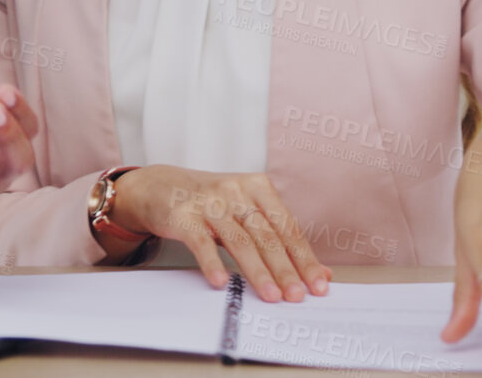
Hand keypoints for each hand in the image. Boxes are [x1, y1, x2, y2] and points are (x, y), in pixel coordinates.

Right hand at [109, 165, 330, 302]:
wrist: (161, 186)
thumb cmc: (212, 202)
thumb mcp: (246, 212)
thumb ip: (280, 238)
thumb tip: (320, 272)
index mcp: (257, 186)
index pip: (287, 227)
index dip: (304, 257)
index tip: (318, 283)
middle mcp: (235, 191)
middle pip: (266, 235)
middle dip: (285, 269)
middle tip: (296, 295)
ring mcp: (209, 202)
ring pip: (239, 241)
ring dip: (257, 271)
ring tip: (270, 296)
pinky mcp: (184, 215)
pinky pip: (201, 242)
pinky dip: (212, 263)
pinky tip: (222, 282)